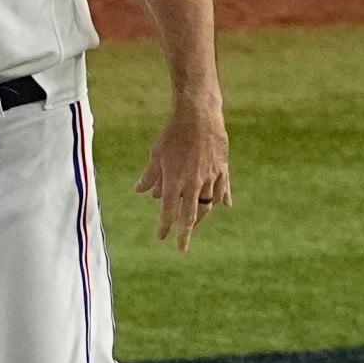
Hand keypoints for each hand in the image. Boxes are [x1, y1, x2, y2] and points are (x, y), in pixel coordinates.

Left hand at [133, 98, 232, 250]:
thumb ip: (149, 176)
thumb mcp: (156, 155)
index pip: (168, 211)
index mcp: (175, 181)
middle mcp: (194, 183)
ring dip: (201, 216)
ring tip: (196, 224)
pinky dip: (222, 199)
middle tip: (182, 247)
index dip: (163, 226)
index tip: (160, 237)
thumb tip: (140, 191)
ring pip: (207, 204)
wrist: (198, 115)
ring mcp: (211, 177)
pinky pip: (223, 189)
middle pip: (190, 215)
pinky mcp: (223, 168)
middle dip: (185, 233)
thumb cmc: (172, 134)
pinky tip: (224, 206)